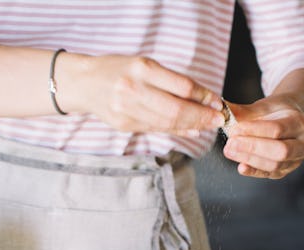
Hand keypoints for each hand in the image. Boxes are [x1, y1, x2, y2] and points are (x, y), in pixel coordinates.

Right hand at [61, 54, 224, 134]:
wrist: (85, 83)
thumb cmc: (120, 70)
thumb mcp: (145, 65)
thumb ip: (173, 82)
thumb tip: (204, 100)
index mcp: (142, 69)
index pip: (182, 87)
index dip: (203, 97)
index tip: (218, 102)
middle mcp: (133, 90)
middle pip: (176, 109)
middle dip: (201, 116)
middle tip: (218, 119)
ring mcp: (127, 110)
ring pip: (167, 123)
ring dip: (192, 126)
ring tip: (207, 125)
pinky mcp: (124, 125)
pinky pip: (156, 130)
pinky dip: (176, 131)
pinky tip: (190, 130)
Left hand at [221, 96, 303, 178]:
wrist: (288, 122)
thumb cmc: (275, 113)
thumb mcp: (263, 107)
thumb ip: (243, 111)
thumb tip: (219, 108)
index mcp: (300, 123)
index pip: (277, 129)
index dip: (254, 131)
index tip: (234, 129)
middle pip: (280, 151)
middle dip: (253, 148)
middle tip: (231, 143)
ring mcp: (297, 160)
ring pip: (275, 165)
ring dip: (250, 159)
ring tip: (230, 151)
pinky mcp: (285, 171)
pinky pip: (269, 174)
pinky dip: (254, 171)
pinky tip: (240, 167)